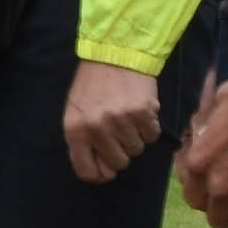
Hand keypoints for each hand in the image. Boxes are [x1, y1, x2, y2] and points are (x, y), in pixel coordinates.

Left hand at [61, 60, 162, 178]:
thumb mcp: (75, 111)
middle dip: (121, 151)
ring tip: (128, 116)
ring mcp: (121, 121)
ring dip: (136, 137)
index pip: (87, 171)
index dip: (100, 175)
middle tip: (119, 132)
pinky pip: (151, 136)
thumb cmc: (93, 85)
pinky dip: (149, 126)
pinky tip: (141, 110)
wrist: (116, 53)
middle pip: (118, 164)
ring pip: (136, 150)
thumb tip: (102, 172)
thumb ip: (83, 142)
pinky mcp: (143, 113)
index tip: (108, 169)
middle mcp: (97, 128)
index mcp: (75, 130)